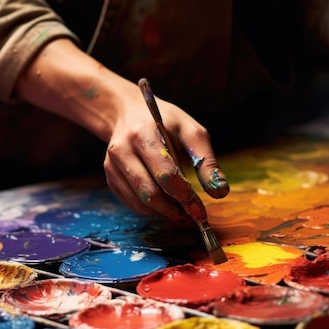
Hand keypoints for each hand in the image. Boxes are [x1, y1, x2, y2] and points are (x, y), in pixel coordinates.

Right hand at [104, 88, 228, 219]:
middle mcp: (122, 150)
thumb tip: (219, 191)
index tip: (201, 210)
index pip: (165, 174)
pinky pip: (131, 203)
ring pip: (139, 202)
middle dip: (174, 209)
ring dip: (163, 213)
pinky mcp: (110, 176)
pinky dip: (151, 210)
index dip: (185, 196)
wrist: (128, 113)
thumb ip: (206, 160)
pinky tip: (165, 206)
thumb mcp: (191, 130)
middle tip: (192, 215)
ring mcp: (111, 165)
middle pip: (150, 192)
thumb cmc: (165, 121)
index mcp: (143, 133)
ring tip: (181, 212)